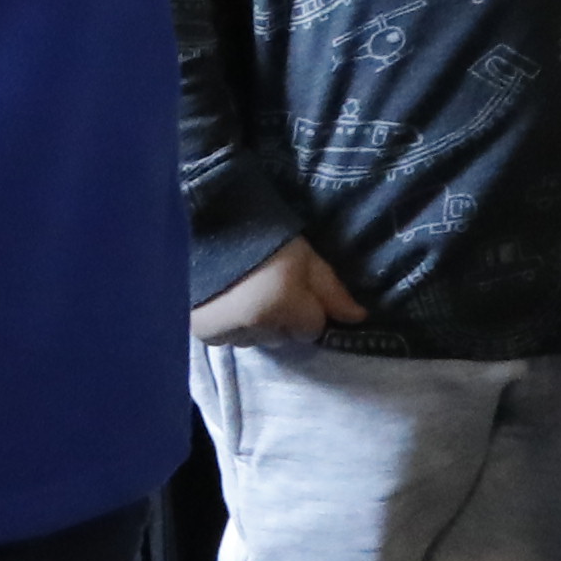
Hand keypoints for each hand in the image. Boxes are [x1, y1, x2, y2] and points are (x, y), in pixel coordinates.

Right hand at [192, 240, 367, 346]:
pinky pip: (227, 339)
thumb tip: (358, 319)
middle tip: (268, 287)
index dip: (308, 308)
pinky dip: (230, 325)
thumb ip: (331, 290)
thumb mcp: (304, 255)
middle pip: (283, 338)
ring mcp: (224, 333)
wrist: (202, 219)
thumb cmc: (263, 232)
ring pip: (256, 341)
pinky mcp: (201, 331)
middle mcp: (255, 328)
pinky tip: (225, 300)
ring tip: (243, 292)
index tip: (295, 287)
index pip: (312, 329)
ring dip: (255, 325)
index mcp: (283, 307)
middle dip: (282, 319)